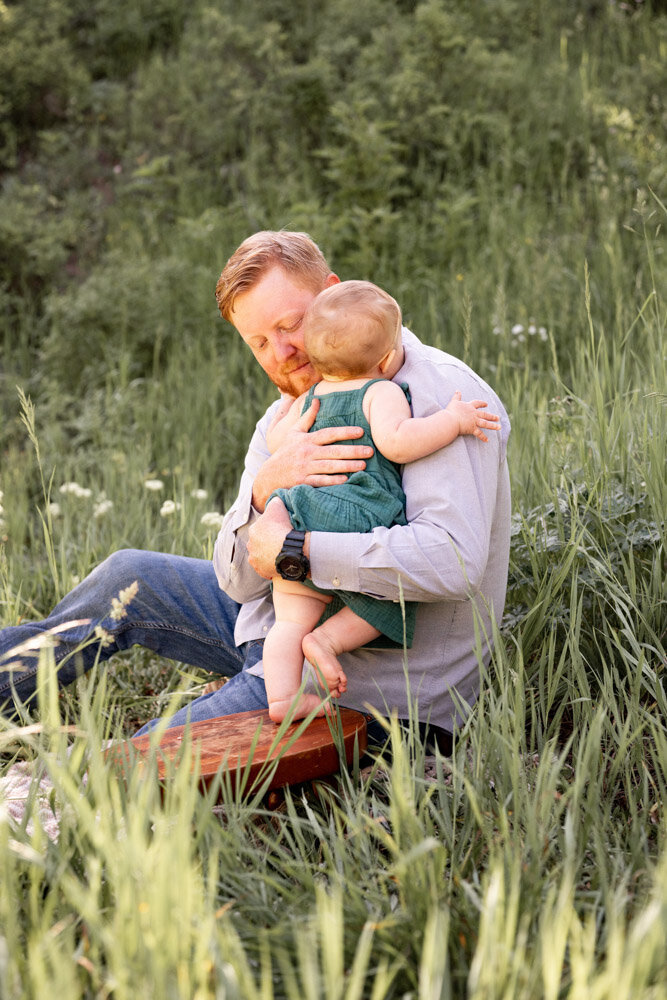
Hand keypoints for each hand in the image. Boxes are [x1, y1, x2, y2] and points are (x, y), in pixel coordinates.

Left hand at [247, 498, 295, 578]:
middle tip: (281, 543)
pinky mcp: (261, 571)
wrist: (290, 549)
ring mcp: (255, 560)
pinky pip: (266, 568)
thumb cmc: (283, 527)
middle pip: (259, 543)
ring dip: (268, 555)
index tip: (280, 530)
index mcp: (253, 530)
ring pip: (261, 556)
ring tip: (281, 554)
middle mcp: (250, 545)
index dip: (271, 529)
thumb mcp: (278, 507)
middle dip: (267, 543)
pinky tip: (280, 563)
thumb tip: (274, 499)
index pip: (261, 528)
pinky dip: (271, 566)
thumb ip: (274, 501)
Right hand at [252, 397, 373, 510]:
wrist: (269, 476)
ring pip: (329, 467)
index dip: (344, 432)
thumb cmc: (285, 452)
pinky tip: (346, 479)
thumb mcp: (294, 433)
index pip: (328, 434)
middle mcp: (306, 453)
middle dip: (353, 451)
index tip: (360, 431)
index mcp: (306, 440)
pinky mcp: (303, 482)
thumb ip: (308, 416)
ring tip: (363, 465)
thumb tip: (317, 398)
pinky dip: (333, 481)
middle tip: (371, 451)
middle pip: (333, 451)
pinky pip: (320, 481)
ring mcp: (304, 468)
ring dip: (347, 466)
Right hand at [447, 391, 501, 441]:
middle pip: (485, 414)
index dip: (482, 403)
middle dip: (492, 416)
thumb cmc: (451, 411)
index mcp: (469, 407)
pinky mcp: (472, 429)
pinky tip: (487, 440)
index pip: (477, 403)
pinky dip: (483, 437)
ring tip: (499, 427)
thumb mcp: (454, 402)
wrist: (451, 420)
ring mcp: (474, 421)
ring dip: (493, 426)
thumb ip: (456, 396)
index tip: (486, 404)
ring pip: (485, 423)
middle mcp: (474, 414)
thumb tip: (457, 390)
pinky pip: (479, 434)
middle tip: (498, 418)